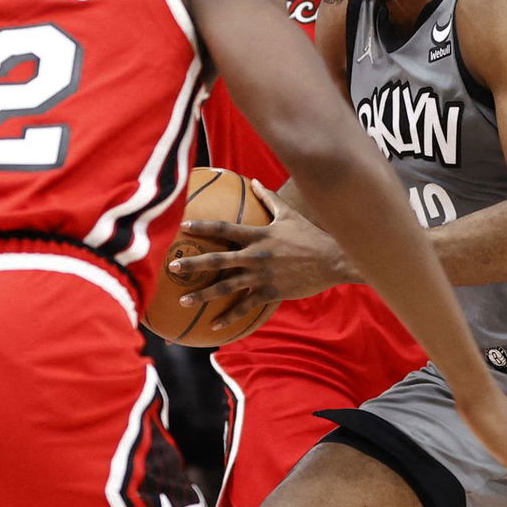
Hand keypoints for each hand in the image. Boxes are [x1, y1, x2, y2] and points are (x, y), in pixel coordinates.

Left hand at [170, 180, 344, 325]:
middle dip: (194, 264)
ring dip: (204, 295)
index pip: (224, 229)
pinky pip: (245, 306)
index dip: (203, 227)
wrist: (333, 260)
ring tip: (184, 301)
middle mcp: (255, 256)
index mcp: (258, 236)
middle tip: (173, 267)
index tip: (183, 226)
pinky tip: (214, 325)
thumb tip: (253, 181)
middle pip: (218, 260)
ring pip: (227, 287)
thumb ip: (269, 198)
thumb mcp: (288, 214)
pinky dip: (229, 316)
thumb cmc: (310, 235)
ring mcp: (262, 277)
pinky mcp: (270, 293)